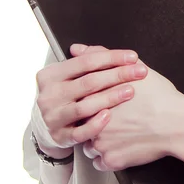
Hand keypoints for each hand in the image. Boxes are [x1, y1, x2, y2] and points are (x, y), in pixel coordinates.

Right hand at [33, 44, 148, 155]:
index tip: (132, 57)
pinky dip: (95, 124)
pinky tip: (109, 116)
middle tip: (139, 72)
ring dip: (111, 97)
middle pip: (88, 82)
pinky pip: (80, 133)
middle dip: (117, 75)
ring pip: (85, 106)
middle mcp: (50, 96)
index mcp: (52, 75)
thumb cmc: (63, 95)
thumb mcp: (69, 74)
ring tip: (130, 91)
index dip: (112, 58)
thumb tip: (82, 47)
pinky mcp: (60, 137)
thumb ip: (83, 60)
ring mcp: (53, 117)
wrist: (44, 125)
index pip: (86, 61)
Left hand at [78, 45, 183, 171]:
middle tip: (114, 115)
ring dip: (97, 138)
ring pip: (87, 143)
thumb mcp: (133, 67)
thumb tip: (78, 49)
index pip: (78, 97)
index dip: (91, 98)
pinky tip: (121, 143)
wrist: (177, 123)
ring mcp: (101, 143)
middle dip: (92, 117)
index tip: (103, 100)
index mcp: (96, 96)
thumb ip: (101, 56)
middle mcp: (93, 120)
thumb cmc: (160, 96)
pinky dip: (107, 154)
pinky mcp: (110, 160)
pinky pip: (98, 161)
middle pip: (81, 120)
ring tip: (119, 129)